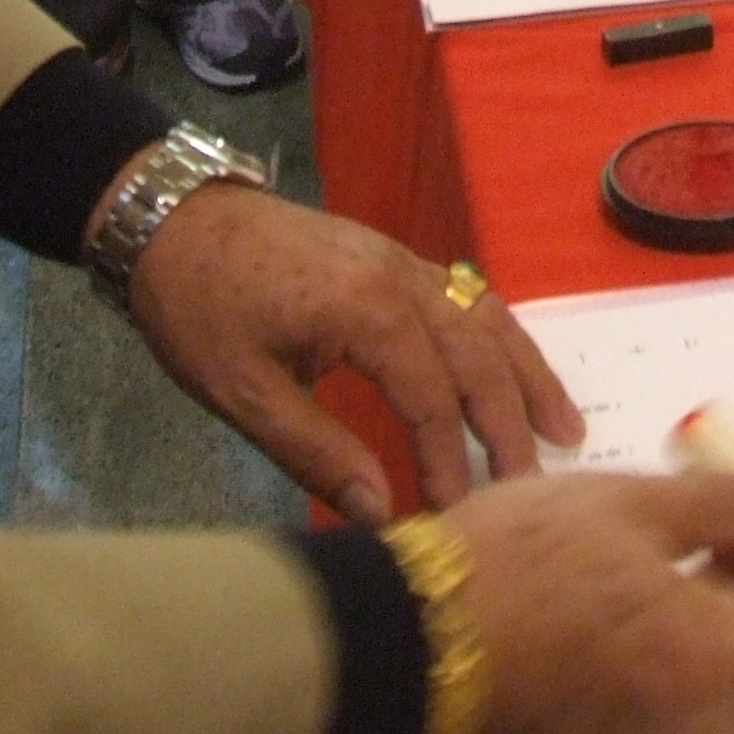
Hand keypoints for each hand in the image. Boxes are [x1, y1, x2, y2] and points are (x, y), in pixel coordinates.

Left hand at [122, 179, 583, 521]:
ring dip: (526, 372)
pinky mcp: (389, 256)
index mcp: (366, 310)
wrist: (169, 219)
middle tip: (535, 484)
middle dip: (511, 423)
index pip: (432, 398)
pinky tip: (511, 367)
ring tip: (565, 426)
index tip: (458, 514)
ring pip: (485, 316)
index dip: (450, 461)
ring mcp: (399, 259)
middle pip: (478, 354)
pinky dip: (499, 336)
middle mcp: (400, 276)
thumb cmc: (197, 308)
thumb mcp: (242, 392)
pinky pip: (465, 296)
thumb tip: (379, 513)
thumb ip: (316, 452)